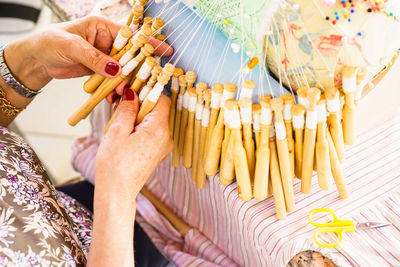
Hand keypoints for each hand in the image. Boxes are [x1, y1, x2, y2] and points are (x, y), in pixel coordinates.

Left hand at [4, 16, 172, 90]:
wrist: (35, 60)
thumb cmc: (49, 43)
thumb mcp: (71, 46)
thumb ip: (94, 57)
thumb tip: (116, 69)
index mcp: (103, 27)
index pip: (131, 35)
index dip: (149, 43)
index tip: (165, 51)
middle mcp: (107, 41)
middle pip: (131, 56)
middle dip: (136, 70)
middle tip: (142, 83)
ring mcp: (104, 57)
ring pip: (123, 71)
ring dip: (124, 83)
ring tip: (121, 94)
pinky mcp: (99, 70)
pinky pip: (113, 80)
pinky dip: (114, 89)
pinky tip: (112, 97)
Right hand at [95, 88, 172, 198]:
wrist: (117, 192)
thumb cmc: (114, 165)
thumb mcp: (116, 132)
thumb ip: (127, 109)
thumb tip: (132, 92)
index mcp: (158, 129)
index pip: (161, 98)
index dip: (146, 91)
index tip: (130, 90)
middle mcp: (166, 137)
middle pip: (157, 109)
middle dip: (138, 102)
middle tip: (118, 102)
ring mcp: (163, 145)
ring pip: (153, 120)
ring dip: (137, 114)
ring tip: (118, 118)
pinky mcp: (158, 151)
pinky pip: (152, 131)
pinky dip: (139, 126)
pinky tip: (124, 130)